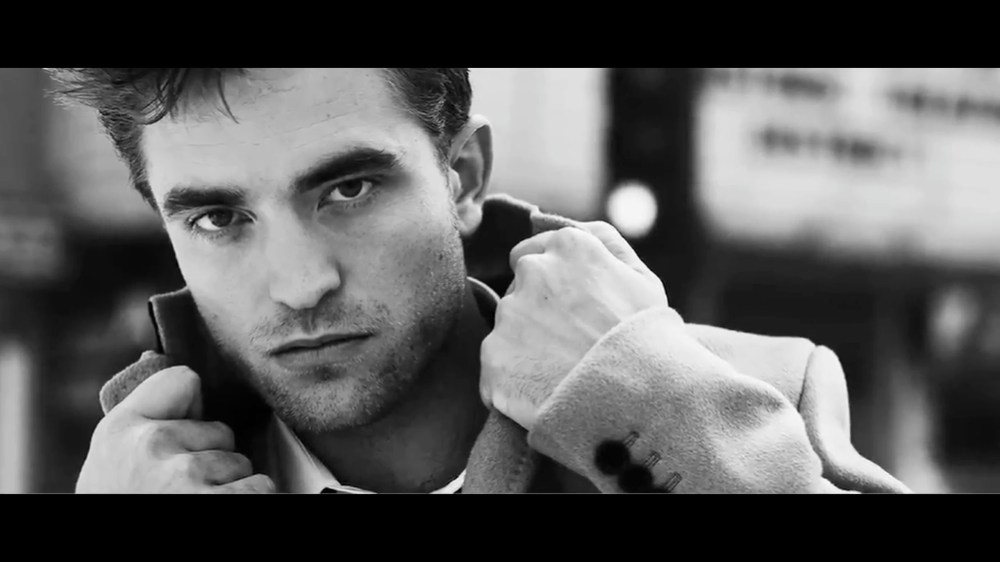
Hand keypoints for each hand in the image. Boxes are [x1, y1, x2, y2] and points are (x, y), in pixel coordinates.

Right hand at [76, 366, 274, 493]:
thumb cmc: (122, 502)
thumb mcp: (113, 465)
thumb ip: (146, 426)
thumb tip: (193, 391)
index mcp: (120, 431)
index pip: (183, 381)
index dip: (191, 409)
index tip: (184, 429)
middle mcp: (152, 446)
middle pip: (221, 430)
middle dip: (211, 460)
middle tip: (182, 493)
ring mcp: (185, 476)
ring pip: (240, 463)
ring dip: (229, 488)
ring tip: (197, 506)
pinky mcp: (216, 502)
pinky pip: (261, 487)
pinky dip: (252, 500)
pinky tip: (223, 507)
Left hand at [480, 221, 668, 430]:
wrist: (640, 399)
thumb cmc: (648, 339)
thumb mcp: (642, 279)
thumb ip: (604, 242)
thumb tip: (570, 227)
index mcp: (568, 247)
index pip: (529, 256)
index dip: (548, 287)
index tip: (566, 313)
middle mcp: (532, 272)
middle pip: (517, 293)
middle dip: (535, 315)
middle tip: (566, 346)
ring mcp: (509, 315)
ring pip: (506, 332)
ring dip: (524, 350)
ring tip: (560, 375)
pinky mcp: (493, 358)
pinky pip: (495, 372)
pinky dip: (512, 385)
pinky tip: (543, 396)